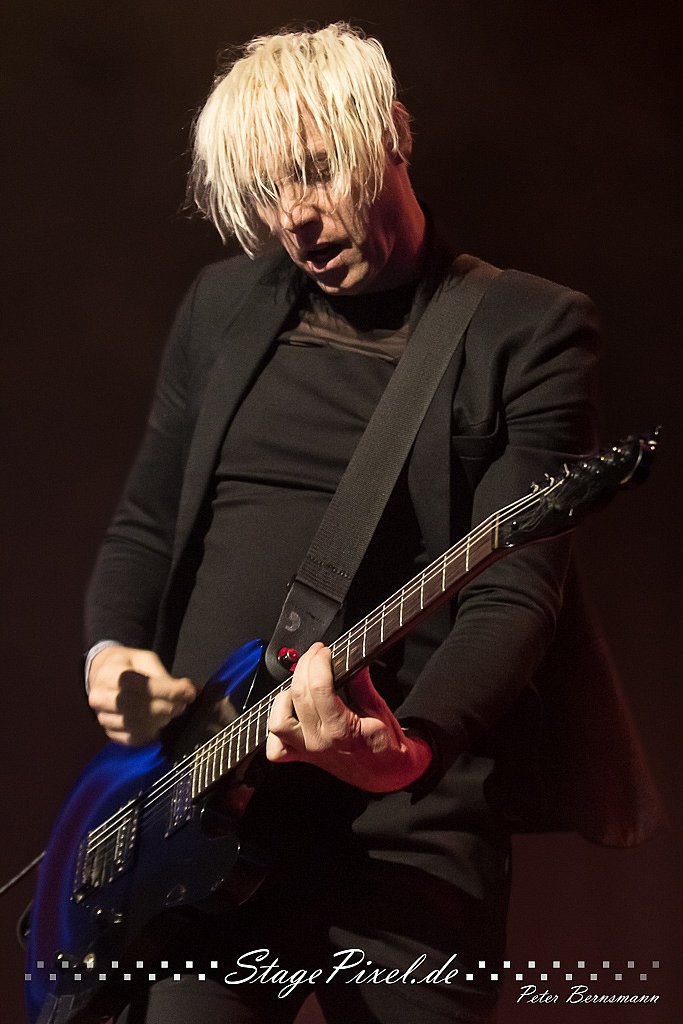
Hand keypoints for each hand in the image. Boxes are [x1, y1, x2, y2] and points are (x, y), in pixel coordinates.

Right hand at [87, 645, 196, 745]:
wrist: (102, 675)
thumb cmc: (127, 666)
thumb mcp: (145, 660)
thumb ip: (163, 676)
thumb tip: (188, 690)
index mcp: (110, 673)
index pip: (141, 686)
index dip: (168, 691)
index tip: (189, 693)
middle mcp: (101, 696)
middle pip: (139, 707)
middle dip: (167, 707)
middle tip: (183, 703)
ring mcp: (102, 716)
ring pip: (136, 725)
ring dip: (160, 719)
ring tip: (172, 710)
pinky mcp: (108, 732)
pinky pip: (133, 738)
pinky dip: (151, 733)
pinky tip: (159, 722)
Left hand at [266, 643, 431, 791]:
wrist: (387, 774)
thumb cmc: (385, 744)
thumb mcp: (379, 709)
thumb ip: (361, 683)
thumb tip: (351, 655)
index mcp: (342, 730)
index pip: (319, 688)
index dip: (319, 662)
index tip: (325, 651)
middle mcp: (319, 741)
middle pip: (298, 695)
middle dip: (305, 666)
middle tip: (317, 654)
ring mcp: (307, 750)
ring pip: (278, 720)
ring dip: (286, 695)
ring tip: (302, 682)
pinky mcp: (301, 757)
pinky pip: (276, 747)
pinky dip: (277, 726)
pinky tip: (290, 711)